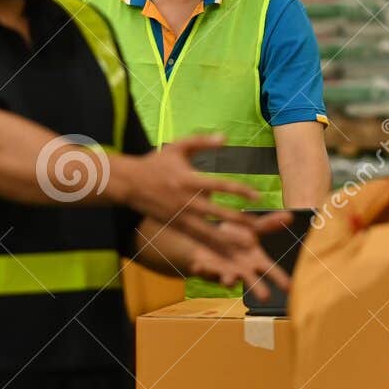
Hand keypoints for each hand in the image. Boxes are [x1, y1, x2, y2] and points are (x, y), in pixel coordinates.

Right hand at [112, 135, 260, 245]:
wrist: (130, 183)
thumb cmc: (156, 162)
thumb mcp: (178, 146)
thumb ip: (201, 141)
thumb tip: (225, 137)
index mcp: (189, 180)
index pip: (219, 186)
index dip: (239, 191)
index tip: (257, 196)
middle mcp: (187, 201)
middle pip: (217, 213)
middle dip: (238, 221)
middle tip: (259, 227)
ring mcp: (181, 216)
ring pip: (209, 231)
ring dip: (228, 239)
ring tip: (247, 245)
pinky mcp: (176, 225)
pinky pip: (197, 237)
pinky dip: (212, 245)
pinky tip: (226, 252)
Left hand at [188, 218, 292, 301]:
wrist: (210, 239)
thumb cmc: (236, 238)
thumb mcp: (252, 229)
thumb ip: (269, 224)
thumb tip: (290, 215)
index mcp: (255, 260)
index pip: (271, 270)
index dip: (281, 279)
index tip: (290, 288)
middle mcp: (242, 270)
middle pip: (253, 281)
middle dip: (258, 289)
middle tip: (266, 297)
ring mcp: (225, 271)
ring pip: (228, 278)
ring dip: (228, 280)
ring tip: (228, 280)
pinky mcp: (207, 268)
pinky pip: (203, 270)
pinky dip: (201, 269)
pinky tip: (197, 266)